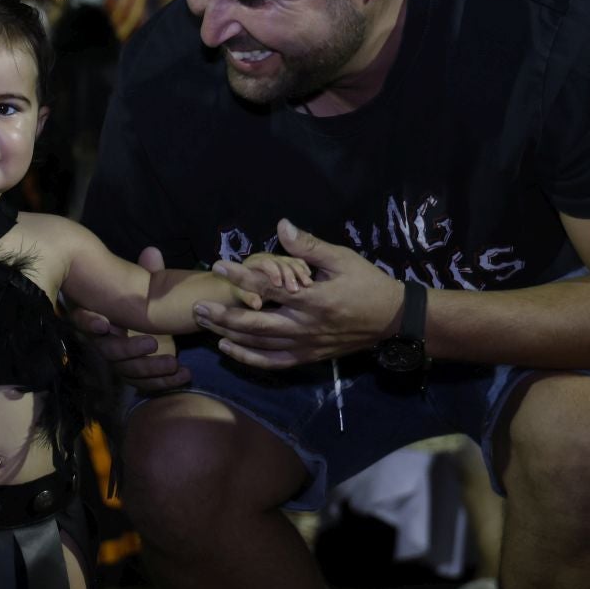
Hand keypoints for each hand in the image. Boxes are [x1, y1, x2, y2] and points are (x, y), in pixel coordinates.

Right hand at [70, 246, 190, 391]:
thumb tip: (152, 253)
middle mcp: (104, 341)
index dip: (89, 323)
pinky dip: (164, 382)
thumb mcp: (144, 285)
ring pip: (128, 371)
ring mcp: (118, 360)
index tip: (103, 323)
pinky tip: (184, 375)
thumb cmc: (140, 301)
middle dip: (129, 349)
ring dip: (150, 368)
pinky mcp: (135, 374)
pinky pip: (145, 384)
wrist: (151, 326)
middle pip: (109, 351)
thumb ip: (147, 273)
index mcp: (98, 316)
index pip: (83, 320)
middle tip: (152, 344)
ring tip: (174, 363)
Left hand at [198, 220, 405, 369]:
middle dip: (222, 316)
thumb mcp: (342, 258)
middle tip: (197, 307)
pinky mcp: (307, 357)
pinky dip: (248, 358)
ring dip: (228, 335)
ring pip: (259, 345)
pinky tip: (228, 348)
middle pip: (254, 325)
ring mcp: (305, 345)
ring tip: (204, 324)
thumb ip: (309, 246)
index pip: (268, 288)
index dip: (241, 277)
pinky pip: (272, 362)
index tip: (218, 265)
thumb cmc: (367, 284)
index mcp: (313, 299)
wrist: (392, 319)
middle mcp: (305, 326)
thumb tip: (281, 226)